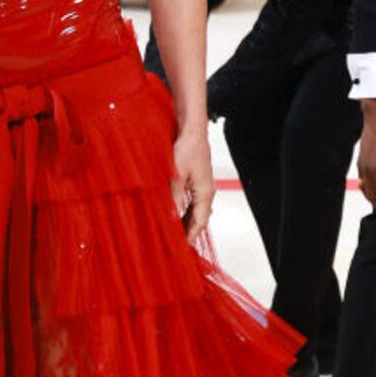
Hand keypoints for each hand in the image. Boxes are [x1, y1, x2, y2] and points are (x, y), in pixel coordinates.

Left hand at [171, 126, 213, 241]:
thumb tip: (169, 218)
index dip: (191, 236)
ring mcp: (201, 184)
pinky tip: (173, 211)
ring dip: (184, 220)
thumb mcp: (176, 176)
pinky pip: (191, 199)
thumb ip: (173, 198)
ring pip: (194, 209)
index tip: (181, 247)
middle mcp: (206, 190)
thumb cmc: (188, 148)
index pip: (200, 222)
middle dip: (187, 231)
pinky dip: (183, 208)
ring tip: (173, 232)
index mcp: (205, 192)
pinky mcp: (195, 177)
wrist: (191, 129)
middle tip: (175, 243)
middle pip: (199, 217)